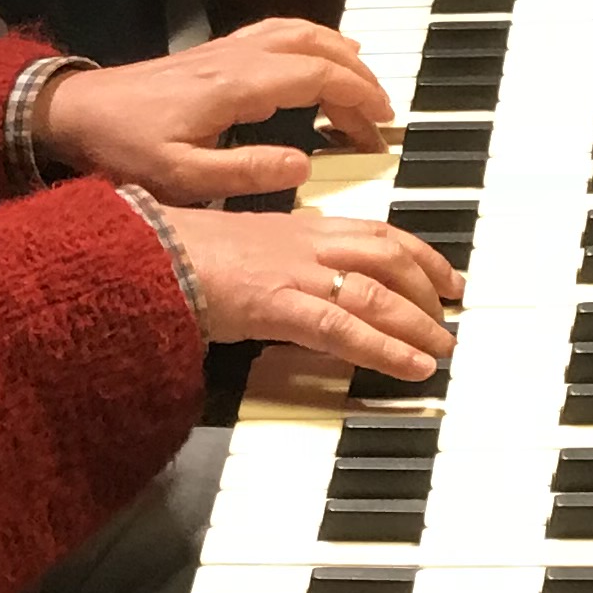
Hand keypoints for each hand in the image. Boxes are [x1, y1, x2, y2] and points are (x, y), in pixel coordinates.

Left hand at [36, 19, 399, 202]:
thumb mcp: (182, 178)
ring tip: (364, 84)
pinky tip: (318, 57)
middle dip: (358, 78)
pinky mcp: (212, 53)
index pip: (316, 78)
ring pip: (298, 32)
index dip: (357, 97)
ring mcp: (224, 50)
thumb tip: (305, 166)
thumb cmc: (124, 149)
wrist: (75, 112)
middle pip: (316, 50)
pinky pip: (275, 32)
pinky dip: (309, 40)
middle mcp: (236, 58)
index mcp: (236, 87)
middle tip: (381, 117)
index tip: (383, 124)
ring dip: (337, 53)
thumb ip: (245, 174)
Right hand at [157, 205, 459, 381]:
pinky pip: (344, 328)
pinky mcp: (277, 305)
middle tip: (454, 308)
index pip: (372, 231)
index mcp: (294, 227)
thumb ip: (270, 261)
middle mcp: (302, 244)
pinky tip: (414, 365)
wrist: (138, 253)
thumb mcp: (235, 249)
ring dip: (418, 321)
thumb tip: (294, 285)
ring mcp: (292, 273)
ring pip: (376, 291)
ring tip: (443, 345)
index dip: (415, 252)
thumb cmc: (170, 253)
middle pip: (387, 254)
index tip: (441, 272)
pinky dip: (386, 348)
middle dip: (429, 281)